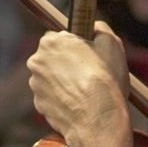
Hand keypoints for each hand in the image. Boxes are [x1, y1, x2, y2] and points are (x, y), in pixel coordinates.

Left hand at [27, 22, 129, 145]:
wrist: (98, 119)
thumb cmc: (105, 79)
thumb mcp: (111, 43)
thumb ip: (99, 28)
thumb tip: (94, 27)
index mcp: (51, 42)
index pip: (60, 38)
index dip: (76, 46)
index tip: (87, 56)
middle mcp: (37, 61)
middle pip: (52, 57)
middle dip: (66, 64)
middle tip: (87, 73)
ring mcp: (36, 85)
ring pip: (50, 78)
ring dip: (63, 82)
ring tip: (85, 91)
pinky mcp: (39, 105)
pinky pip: (51, 97)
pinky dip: (61, 99)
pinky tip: (78, 104)